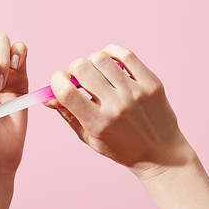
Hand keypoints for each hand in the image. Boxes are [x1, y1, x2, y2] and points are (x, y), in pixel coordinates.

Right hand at [45, 44, 195, 179]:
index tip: (60, 82)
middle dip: (74, 70)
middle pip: (81, 68)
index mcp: (97, 123)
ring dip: (93, 62)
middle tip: (81, 80)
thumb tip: (48, 96)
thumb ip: (68, 115)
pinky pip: (126, 54)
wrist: (160, 154)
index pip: (66, 92)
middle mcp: (116, 106)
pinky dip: (112, 54)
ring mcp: (135, 93)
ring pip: (101, 58)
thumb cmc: (120, 148)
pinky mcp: (151, 83)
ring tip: (99, 74)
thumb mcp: (90, 138)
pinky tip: (111, 64)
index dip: (56, 81)